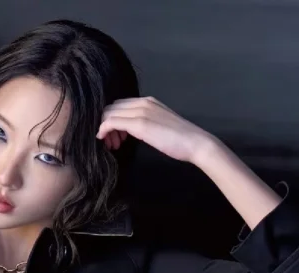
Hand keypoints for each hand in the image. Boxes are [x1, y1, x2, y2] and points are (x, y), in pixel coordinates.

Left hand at [97, 96, 215, 164]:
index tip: (116, 137)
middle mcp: (143, 102)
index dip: (113, 120)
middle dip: (106, 124)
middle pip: (113, 107)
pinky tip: (103, 140)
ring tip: (111, 145)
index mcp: (148, 102)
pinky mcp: (139, 123)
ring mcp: (141, 111)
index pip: (121, 105)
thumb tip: (135, 132)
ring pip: (110, 113)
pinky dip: (103, 130)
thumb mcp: (159, 127)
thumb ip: (147, 124)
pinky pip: (112, 122)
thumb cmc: (180, 140)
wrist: (194, 142)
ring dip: (105, 129)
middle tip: (111, 142)